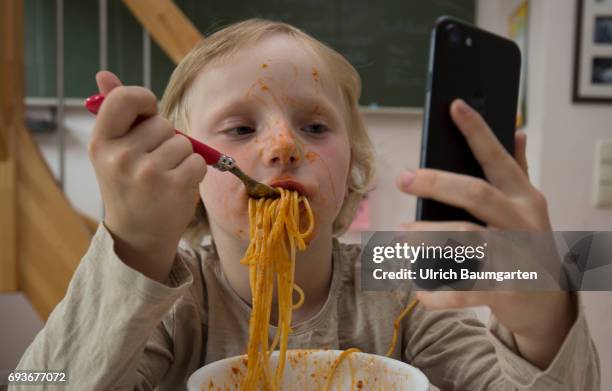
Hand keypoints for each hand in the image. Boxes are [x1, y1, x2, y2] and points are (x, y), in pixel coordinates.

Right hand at [89, 71, 205, 281]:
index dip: (144, 99)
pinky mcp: (174, 186)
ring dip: (181, 157)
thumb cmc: (128, 185)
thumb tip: (105, 74)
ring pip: (183, 143)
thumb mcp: (114, 150)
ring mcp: (148, 173)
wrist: (138, 235)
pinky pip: (198, 161)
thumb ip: (115, 112)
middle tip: (152, 164)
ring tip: (164, 177)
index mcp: (101, 142)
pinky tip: (177, 187)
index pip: (124, 98)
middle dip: (165, 139)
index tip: (148, 113)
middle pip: (162, 123)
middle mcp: (120, 157)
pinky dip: (194, 172)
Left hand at [396, 99, 574, 368]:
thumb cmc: (529, 246)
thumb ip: (518, 171)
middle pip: (477, 194)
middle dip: (436, 183)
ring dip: (428, 237)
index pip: (498, 158)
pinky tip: (418, 288)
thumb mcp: (529, 207)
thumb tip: (516, 131)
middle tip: (402, 179)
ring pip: (466, 240)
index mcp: (524, 198)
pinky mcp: (506, 291)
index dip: (477, 131)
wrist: (549, 306)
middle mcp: (521, 223)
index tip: (454, 106)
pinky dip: (439, 290)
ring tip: (400, 237)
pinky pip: (465, 290)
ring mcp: (516, 257)